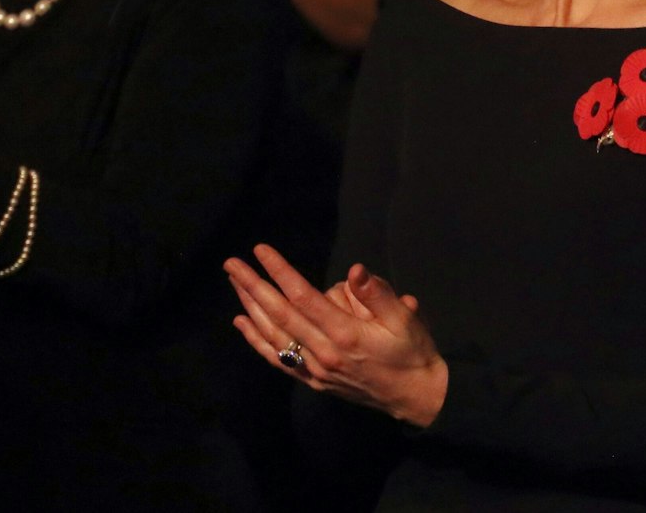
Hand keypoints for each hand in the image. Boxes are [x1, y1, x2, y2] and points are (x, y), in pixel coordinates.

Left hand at [226, 244, 447, 426]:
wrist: (414, 396)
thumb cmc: (412, 352)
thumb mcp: (405, 319)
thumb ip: (378, 294)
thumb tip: (355, 271)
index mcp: (346, 334)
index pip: (304, 297)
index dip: (281, 272)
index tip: (262, 251)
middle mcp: (324, 352)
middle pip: (280, 314)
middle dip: (254, 286)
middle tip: (232, 263)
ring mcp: (315, 369)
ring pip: (273, 335)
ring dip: (251, 307)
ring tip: (235, 282)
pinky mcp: (312, 380)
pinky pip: (278, 358)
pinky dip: (256, 340)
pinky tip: (242, 322)